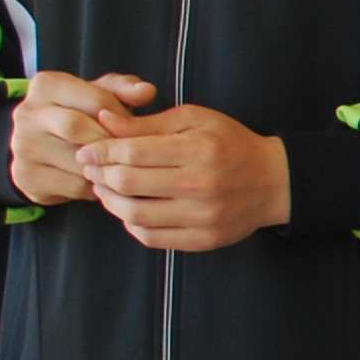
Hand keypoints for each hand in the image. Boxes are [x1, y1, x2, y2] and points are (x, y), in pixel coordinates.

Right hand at [11, 70, 157, 206]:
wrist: (38, 146)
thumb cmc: (78, 114)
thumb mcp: (98, 94)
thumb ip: (123, 89)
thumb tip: (147, 91)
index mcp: (46, 85)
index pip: (97, 100)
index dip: (125, 118)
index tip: (136, 129)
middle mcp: (28, 113)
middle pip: (80, 129)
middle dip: (112, 143)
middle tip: (131, 153)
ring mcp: (23, 146)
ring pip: (78, 161)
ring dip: (107, 167)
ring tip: (121, 167)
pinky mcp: (26, 176)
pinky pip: (73, 185)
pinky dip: (96, 186)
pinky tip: (103, 181)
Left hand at [78, 95, 291, 250]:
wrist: (273, 182)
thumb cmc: (231, 144)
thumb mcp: (195, 120)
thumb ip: (149, 123)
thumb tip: (104, 120)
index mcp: (199, 149)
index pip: (134, 152)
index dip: (101, 151)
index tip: (86, 150)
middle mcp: (201, 185)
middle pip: (129, 183)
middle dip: (100, 175)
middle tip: (91, 169)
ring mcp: (203, 217)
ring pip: (135, 214)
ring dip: (110, 202)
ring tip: (105, 189)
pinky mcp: (203, 240)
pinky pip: (152, 237)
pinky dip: (131, 224)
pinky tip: (129, 210)